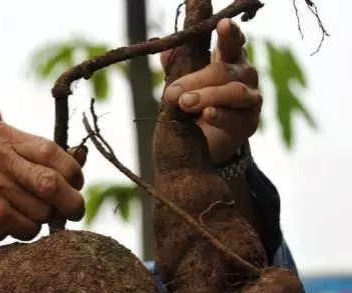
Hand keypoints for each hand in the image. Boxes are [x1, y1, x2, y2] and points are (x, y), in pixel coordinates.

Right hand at [0, 121, 86, 247]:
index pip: (51, 150)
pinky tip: (10, 225)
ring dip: (43, 217)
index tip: (77, 184)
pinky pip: (31, 227)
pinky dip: (29, 231)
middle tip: (75, 210)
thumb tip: (84, 154)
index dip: (72, 171)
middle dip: (70, 201)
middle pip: (52, 182)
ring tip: (23, 213)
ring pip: (44, 208)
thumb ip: (42, 158)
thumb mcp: (9, 161)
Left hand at [161, 18, 261, 162]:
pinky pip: (236, 117)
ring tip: (186, 103)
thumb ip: (176, 68)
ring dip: (208, 96)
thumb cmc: (194, 106)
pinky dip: (221, 115)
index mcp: (228, 59)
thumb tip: (165, 50)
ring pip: (234, 92)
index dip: (229, 33)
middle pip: (224, 70)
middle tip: (172, 93)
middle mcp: (244, 75)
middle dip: (196, 80)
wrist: (204, 143)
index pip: (232, 42)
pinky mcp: (249, 121)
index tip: (221, 25)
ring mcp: (250, 97)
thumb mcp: (182, 86)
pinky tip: (208, 114)